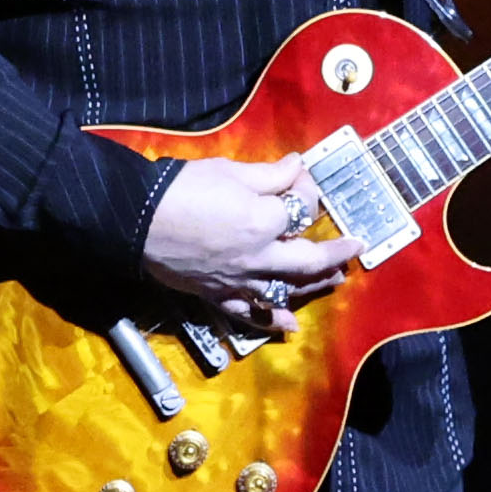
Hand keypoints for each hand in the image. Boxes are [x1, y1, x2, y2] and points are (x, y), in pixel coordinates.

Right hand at [141, 154, 357, 337]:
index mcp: (264, 222)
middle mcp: (258, 257)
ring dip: (314, 286)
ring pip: (286, 290)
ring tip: (335, 280)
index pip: (302, 210)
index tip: (305, 179)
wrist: (136, 219)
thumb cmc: (183, 189)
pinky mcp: (218, 295)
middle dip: (335, 253)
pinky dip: (272, 320)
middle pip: (308, 260)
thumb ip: (270, 174)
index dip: (308, 192)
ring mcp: (239, 281)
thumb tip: (298, 166)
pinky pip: (250, 313)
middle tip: (354, 248)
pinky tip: (289, 326)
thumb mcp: (230, 171)